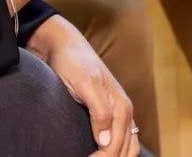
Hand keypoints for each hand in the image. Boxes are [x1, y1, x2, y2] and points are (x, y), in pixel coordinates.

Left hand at [27, 16, 139, 156]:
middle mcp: (124, 112)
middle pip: (124, 150)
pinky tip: (99, 153)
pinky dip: (115, 152)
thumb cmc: (73, 63)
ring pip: (126, 148)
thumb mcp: (86, 85)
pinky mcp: (108, 114)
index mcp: (122, 107)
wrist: (65, 46)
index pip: (116, 146)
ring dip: (115, 156)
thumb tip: (106, 141)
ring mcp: (118, 114)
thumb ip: (100, 112)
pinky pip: (119, 141)